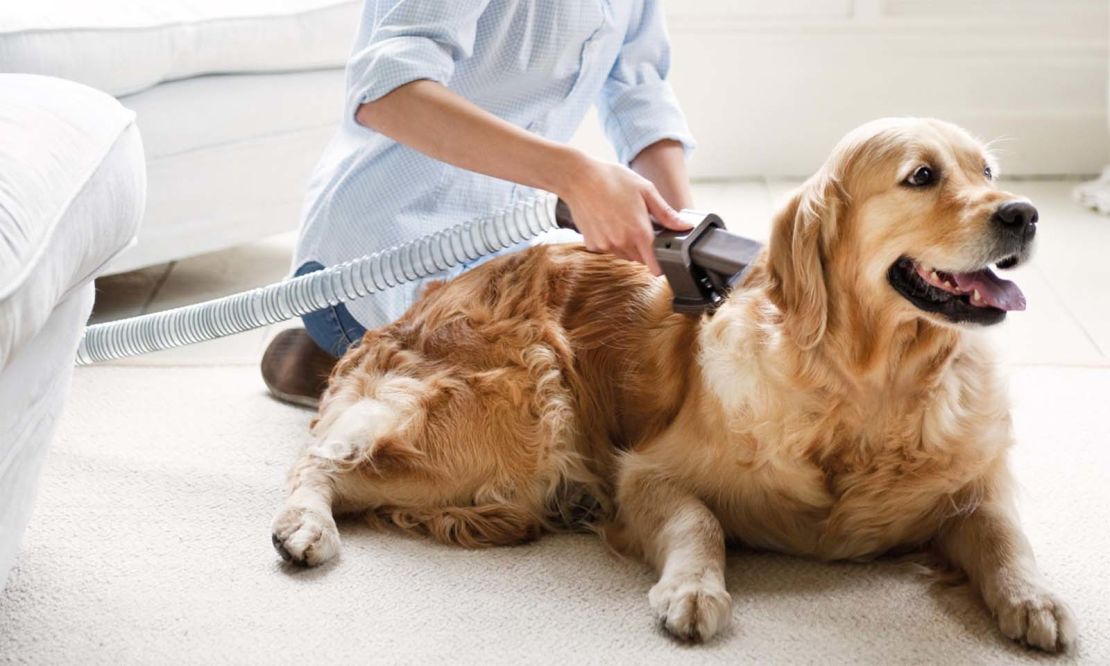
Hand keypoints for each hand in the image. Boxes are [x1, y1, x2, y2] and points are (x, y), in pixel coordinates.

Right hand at [559, 156, 691, 274]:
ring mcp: (606, 245)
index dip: (661, 264)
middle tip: (639, 224)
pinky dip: (610, 240)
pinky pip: (607, 248)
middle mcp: (622, 243)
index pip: (655, 266)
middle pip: (639, 259)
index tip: (662, 258)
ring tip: (621, 219)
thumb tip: (685, 226)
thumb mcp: (646, 191)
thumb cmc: (613, 179)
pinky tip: (607, 221)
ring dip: (626, 244)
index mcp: (640, 232)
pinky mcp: (592, 244)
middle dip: (643, 247)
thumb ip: (666, 213)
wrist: (579, 177)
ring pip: (623, 254)